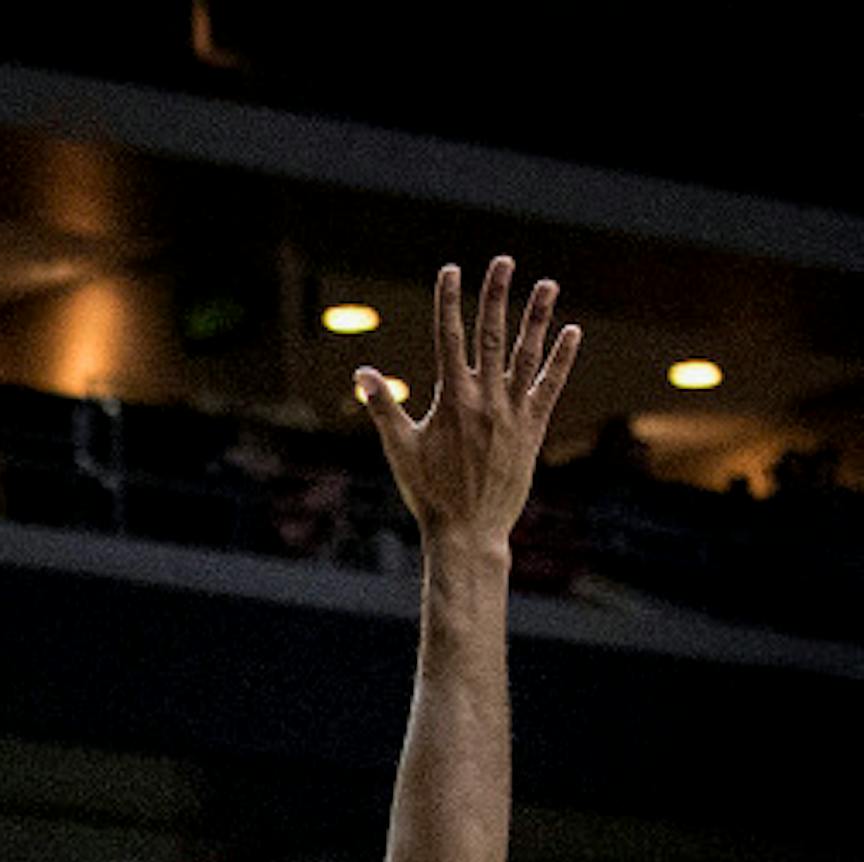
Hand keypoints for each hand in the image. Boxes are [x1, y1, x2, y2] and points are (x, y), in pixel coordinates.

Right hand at [358, 257, 580, 547]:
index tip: (450, 270)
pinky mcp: (532, 429)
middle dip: (496, 295)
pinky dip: (560, 359)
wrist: (468, 531)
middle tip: (503, 260)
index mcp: (451, 400)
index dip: (449, 302)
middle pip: (491, 335)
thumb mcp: (398, 449)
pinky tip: (571, 333)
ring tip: (547, 284)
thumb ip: (383, 407)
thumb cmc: (428, 492)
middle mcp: (485, 400)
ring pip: (527, 355)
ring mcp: (513, 413)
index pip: (448, 338)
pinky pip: (549, 386)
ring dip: (538, 317)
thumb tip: (361, 373)